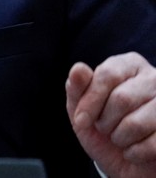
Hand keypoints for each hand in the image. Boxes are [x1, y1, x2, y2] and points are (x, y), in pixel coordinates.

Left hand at [67, 52, 155, 176]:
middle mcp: (153, 78)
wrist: (123, 160)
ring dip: (120, 138)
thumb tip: (78, 69)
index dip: (91, 100)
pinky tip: (133, 151)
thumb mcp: (81, 108)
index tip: (81, 120)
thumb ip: (77, 88)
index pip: (109, 75)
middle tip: (105, 128)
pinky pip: (152, 145)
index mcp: (129, 65)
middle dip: (105, 121)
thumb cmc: (101, 127)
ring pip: (137, 123)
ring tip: (119, 138)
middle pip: (123, 99)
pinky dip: (134, 153)